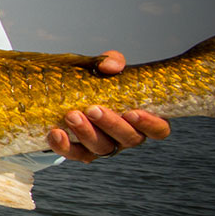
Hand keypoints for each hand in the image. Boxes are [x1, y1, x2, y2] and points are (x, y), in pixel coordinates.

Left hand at [46, 50, 170, 162]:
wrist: (69, 92)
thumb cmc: (100, 80)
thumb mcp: (108, 67)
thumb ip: (113, 61)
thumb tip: (109, 67)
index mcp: (143, 119)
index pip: (159, 129)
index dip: (150, 124)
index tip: (133, 112)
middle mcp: (127, 136)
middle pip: (128, 139)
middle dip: (111, 125)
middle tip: (92, 109)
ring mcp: (105, 146)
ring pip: (102, 148)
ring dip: (87, 134)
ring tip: (72, 116)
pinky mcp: (82, 152)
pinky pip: (75, 154)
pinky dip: (64, 147)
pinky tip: (55, 133)